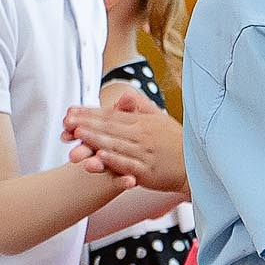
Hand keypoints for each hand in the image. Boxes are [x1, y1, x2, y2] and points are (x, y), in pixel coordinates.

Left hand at [63, 84, 186, 192]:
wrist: (197, 167)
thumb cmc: (177, 143)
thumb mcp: (160, 119)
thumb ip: (141, 106)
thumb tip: (124, 93)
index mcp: (142, 122)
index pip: (111, 115)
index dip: (89, 113)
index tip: (70, 112)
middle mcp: (141, 135)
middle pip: (109, 128)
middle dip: (86, 124)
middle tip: (66, 122)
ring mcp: (144, 153)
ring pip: (115, 144)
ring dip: (95, 140)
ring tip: (77, 136)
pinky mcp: (148, 171)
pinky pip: (128, 164)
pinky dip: (114, 160)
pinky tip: (99, 157)